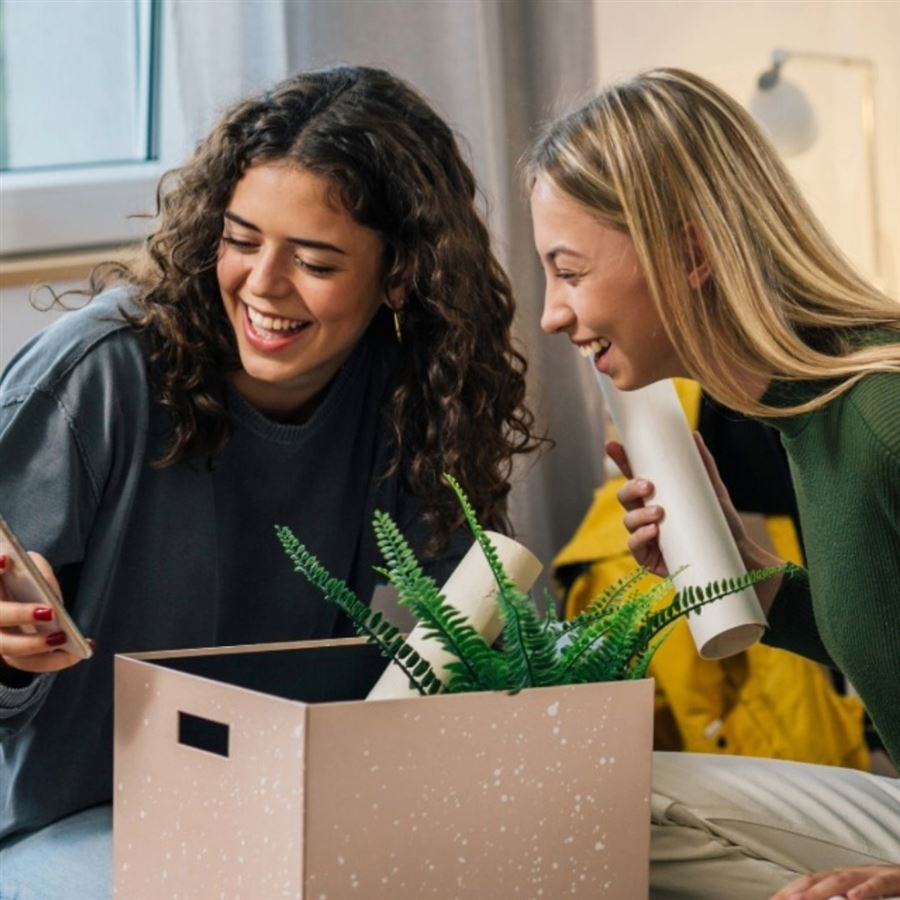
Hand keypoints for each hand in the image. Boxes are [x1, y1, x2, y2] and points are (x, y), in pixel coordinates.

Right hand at [0, 551, 86, 673]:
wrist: (18, 594)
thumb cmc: (22, 575)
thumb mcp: (30, 564)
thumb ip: (37, 570)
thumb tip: (48, 591)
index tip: (7, 560)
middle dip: (19, 614)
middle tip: (48, 611)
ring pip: (7, 648)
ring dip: (35, 645)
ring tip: (62, 637)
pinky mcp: (13, 654)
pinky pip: (29, 663)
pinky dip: (54, 661)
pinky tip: (77, 654)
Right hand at [607, 433, 784, 608]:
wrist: (735, 557)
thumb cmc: (720, 523)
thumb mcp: (712, 490)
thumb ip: (703, 464)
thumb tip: (693, 436)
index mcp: (657, 495)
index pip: (634, 475)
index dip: (621, 460)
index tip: (613, 445)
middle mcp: (646, 513)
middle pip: (624, 496)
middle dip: (630, 488)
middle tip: (648, 485)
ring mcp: (645, 536)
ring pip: (628, 520)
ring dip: (639, 514)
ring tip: (659, 513)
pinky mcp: (648, 557)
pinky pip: (634, 545)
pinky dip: (640, 536)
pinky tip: (654, 532)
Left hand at [770, 864, 899, 899]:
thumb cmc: (884, 888)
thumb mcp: (857, 894)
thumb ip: (837, 898)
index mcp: (840, 877)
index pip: (808, 882)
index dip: (788, 891)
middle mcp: (850, 873)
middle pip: (817, 879)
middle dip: (795, 891)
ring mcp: (869, 874)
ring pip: (841, 880)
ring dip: (820, 891)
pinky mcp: (891, 880)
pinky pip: (876, 884)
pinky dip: (864, 890)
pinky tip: (852, 898)